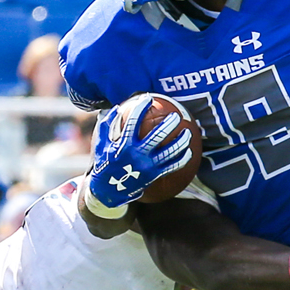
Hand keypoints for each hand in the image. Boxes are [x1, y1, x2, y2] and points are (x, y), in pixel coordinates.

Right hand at [86, 95, 193, 210]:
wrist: (108, 191)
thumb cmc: (104, 163)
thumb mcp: (100, 144)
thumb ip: (107, 125)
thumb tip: (116, 107)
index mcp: (123, 145)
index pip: (133, 122)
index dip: (141, 109)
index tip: (148, 99)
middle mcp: (137, 155)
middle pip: (157, 136)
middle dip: (168, 124)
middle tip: (176, 116)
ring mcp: (147, 166)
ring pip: (169, 152)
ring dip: (181, 141)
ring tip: (188, 132)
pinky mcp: (154, 175)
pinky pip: (172, 166)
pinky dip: (182, 159)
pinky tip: (189, 151)